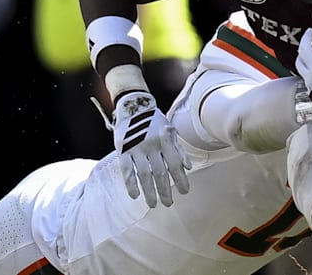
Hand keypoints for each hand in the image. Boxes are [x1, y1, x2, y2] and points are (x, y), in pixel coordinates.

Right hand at [113, 91, 191, 207]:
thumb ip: (178, 149)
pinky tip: (135, 195)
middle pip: (160, 172)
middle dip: (166, 190)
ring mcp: (136, 148)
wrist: (133, 106)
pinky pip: (127, 170)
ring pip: (144, 174)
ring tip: (153, 204)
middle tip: (169, 203)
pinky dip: (130, 184)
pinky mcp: (123, 150)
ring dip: (149, 191)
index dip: (181, 179)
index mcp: (166, 140)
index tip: (185, 192)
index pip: (175, 164)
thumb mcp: (170, 130)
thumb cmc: (155, 122)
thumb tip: (188, 167)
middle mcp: (152, 145)